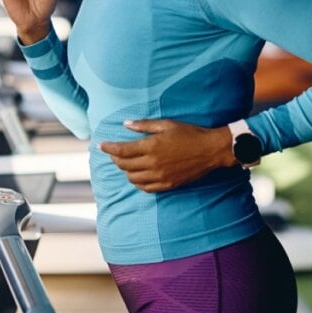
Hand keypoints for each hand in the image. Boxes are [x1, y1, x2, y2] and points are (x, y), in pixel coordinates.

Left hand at [99, 119, 234, 192]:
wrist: (211, 150)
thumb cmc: (189, 133)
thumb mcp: (166, 124)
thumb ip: (144, 125)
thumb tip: (125, 124)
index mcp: (151, 146)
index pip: (122, 150)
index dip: (108, 148)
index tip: (101, 145)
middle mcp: (153, 163)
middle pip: (124, 165)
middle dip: (115, 159)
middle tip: (113, 152)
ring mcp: (160, 176)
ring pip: (133, 178)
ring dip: (125, 171)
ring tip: (125, 163)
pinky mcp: (168, 185)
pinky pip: (146, 188)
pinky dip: (138, 182)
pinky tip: (138, 175)